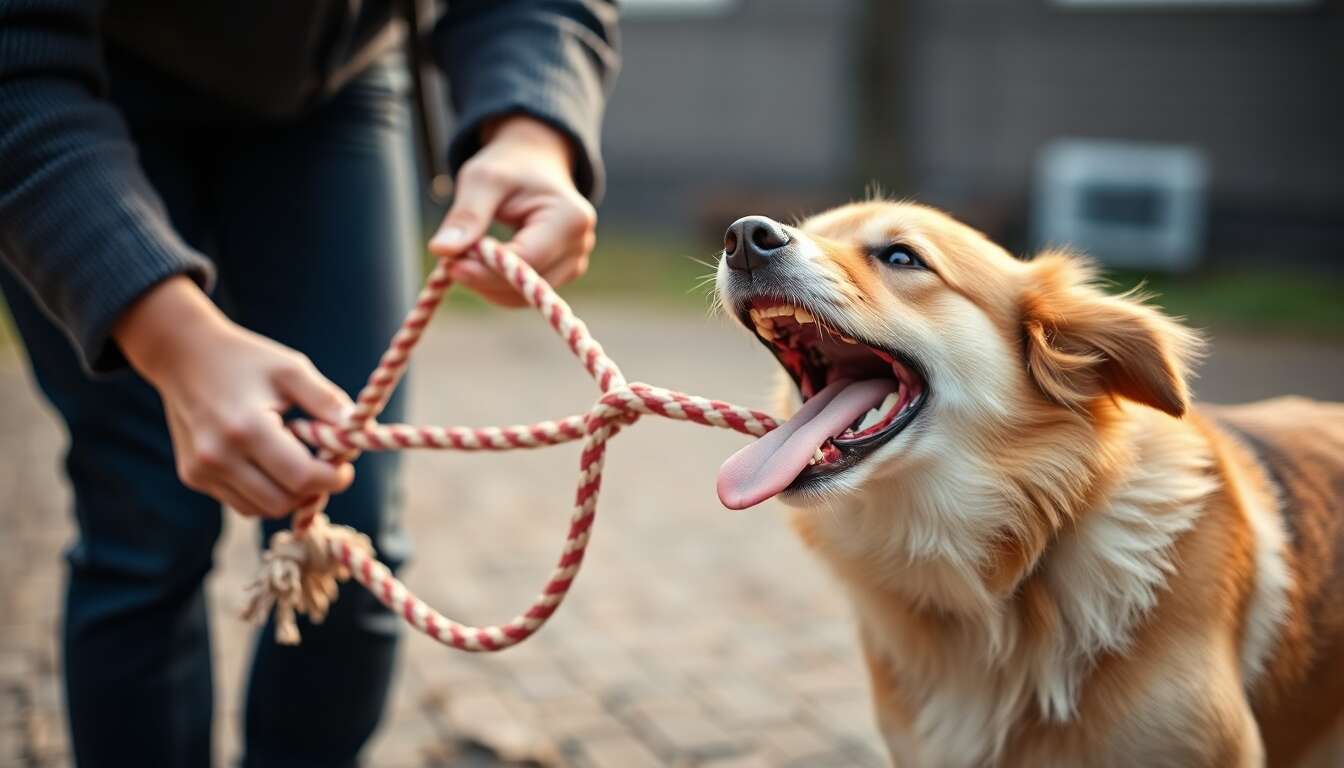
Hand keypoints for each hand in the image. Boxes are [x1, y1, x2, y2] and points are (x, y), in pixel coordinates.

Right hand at [114, 276, 355, 517]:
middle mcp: (218, 457)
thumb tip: (358, 432)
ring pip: (261, 510)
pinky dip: (263, 492)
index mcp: (246, 428)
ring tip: (292, 458)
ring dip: (287, 494)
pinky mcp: (193, 477)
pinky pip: (240, 503)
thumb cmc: (245, 359)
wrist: (181, 354)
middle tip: (323, 465)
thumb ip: (327, 401)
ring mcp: (201, 471)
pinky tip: (267, 462)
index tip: (345, 467)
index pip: (300, 478)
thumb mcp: (291, 370)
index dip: (332, 478)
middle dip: (312, 490)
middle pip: (282, 502)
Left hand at [429, 115, 596, 305]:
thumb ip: (466, 216)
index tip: (449, 265)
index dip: (485, 270)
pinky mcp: (561, 275)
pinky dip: (494, 285)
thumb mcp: (482, 180)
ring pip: (522, 297)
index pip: (527, 259)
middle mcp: (579, 246)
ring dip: (485, 284)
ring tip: (463, 255)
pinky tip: (478, 262)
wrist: (534, 164)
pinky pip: (523, 295)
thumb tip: (440, 250)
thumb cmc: (509, 168)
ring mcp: (574, 264)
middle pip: (526, 286)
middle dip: (482, 277)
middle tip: (448, 260)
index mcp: (570, 218)